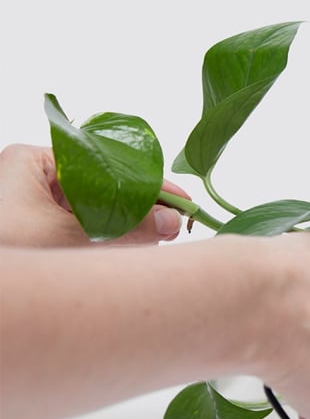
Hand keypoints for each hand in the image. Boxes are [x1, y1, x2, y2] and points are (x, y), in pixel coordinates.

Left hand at [0, 143, 188, 246]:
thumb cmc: (12, 254)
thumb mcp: (75, 238)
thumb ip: (131, 227)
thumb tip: (173, 221)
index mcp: (30, 163)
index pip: (105, 164)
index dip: (149, 184)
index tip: (183, 203)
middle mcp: (26, 181)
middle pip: (102, 188)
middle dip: (140, 209)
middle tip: (173, 227)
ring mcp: (27, 210)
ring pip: (92, 212)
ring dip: (124, 228)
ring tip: (155, 243)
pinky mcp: (32, 235)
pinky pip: (79, 231)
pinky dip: (104, 243)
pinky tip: (127, 255)